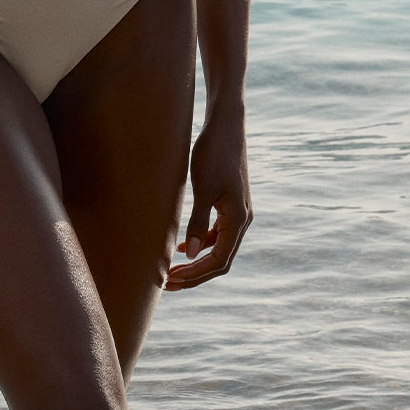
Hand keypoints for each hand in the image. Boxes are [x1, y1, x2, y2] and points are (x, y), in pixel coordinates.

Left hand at [164, 112, 250, 290]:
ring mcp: (237, 212)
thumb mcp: (203, 188)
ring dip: (196, 262)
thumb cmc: (214, 153)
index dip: (195, 276)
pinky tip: (182, 246)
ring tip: (171, 270)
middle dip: (194, 275)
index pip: (219, 262)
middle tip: (167, 284)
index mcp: (238, 220)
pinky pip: (217, 233)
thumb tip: (190, 255)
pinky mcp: (229, 203)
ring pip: (218, 248)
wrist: (225, 126)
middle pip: (220, 260)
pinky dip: (201, 244)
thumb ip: (198, 223)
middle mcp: (242, 220)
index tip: (171, 281)